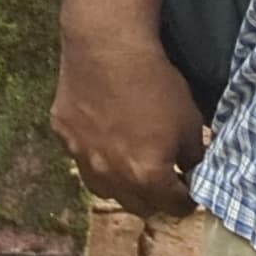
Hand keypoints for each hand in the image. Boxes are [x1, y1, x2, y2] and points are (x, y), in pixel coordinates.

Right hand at [53, 29, 207, 216]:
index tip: (190, 191)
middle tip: (163, 181)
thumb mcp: (191, 123)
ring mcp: (81, 156)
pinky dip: (95, 154)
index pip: (173, 206)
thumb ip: (192, 157)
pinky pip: (80, 156)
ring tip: (130, 166)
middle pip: (137, 206)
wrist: (108, 48)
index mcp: (148, 176)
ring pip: (104, 189)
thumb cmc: (156, 85)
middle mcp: (111, 176)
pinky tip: (103, 134)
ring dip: (121, 185)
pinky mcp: (63, 134)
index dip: (186, 201)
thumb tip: (189, 169)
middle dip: (154, 199)